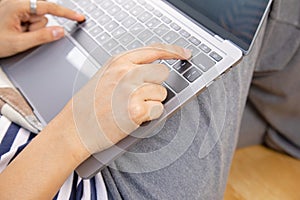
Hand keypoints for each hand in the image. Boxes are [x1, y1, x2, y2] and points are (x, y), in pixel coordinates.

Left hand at [0, 0, 84, 57]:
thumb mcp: (18, 43)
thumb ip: (42, 37)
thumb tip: (60, 31)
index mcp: (17, 5)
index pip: (49, 8)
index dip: (66, 14)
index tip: (79, 17)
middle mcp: (17, 3)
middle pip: (43, 16)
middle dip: (37, 27)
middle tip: (23, 36)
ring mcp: (16, 7)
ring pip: (38, 20)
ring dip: (31, 29)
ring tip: (16, 34)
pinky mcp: (15, 12)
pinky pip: (31, 21)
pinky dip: (27, 28)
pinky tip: (15, 31)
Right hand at [64, 44, 191, 153]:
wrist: (74, 128)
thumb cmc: (87, 106)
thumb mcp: (104, 76)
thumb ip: (128, 68)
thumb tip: (151, 70)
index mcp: (118, 62)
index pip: (154, 50)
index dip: (173, 51)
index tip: (184, 54)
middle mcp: (126, 73)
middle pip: (162, 73)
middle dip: (156, 85)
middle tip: (141, 95)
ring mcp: (131, 91)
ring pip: (162, 93)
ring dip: (152, 102)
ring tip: (130, 108)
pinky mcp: (136, 110)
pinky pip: (158, 110)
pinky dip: (150, 116)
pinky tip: (132, 117)